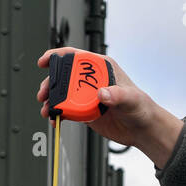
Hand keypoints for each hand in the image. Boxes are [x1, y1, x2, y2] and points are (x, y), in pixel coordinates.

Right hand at [35, 47, 181, 164]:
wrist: (142, 130)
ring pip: (62, 94)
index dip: (58, 56)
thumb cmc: (141, 108)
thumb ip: (116, 95)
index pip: (76, 56)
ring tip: (47, 110)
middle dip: (50, 83)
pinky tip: (55, 120)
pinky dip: (58, 114)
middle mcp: (92, 80)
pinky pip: (66, 110)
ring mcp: (87, 96)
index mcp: (102, 68)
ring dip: (51, 101)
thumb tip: (102, 93)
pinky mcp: (85, 111)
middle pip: (64, 76)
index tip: (45, 61)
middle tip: (43, 94)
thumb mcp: (130, 99)